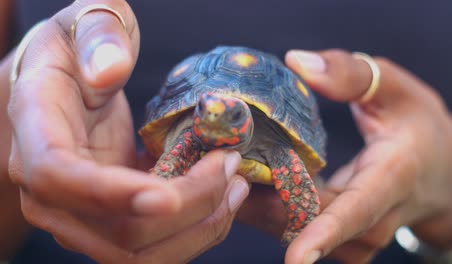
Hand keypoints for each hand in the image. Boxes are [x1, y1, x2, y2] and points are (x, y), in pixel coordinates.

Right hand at [8, 0, 248, 261]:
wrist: (70, 80)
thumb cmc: (77, 50)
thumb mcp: (87, 21)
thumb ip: (97, 36)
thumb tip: (109, 70)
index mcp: (36, 129)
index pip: (58, 177)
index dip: (110, 195)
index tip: (167, 196)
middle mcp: (49, 187)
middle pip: (113, 231)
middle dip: (185, 209)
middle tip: (230, 167)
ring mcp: (79, 211)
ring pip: (136, 254)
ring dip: (197, 229)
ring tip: (236, 186)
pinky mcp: (109, 218)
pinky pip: (151, 246)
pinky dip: (193, 231)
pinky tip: (221, 197)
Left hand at [237, 49, 451, 262]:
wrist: (442, 173)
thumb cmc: (418, 126)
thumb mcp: (394, 89)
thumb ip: (349, 74)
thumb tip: (297, 62)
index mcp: (392, 177)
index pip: (357, 211)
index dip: (325, 232)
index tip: (296, 258)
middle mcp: (376, 216)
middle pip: (313, 223)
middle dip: (264, 205)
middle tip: (220, 175)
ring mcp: (359, 235)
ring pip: (299, 231)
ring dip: (258, 208)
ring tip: (223, 177)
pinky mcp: (344, 239)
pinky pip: (298, 230)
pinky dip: (268, 210)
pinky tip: (242, 185)